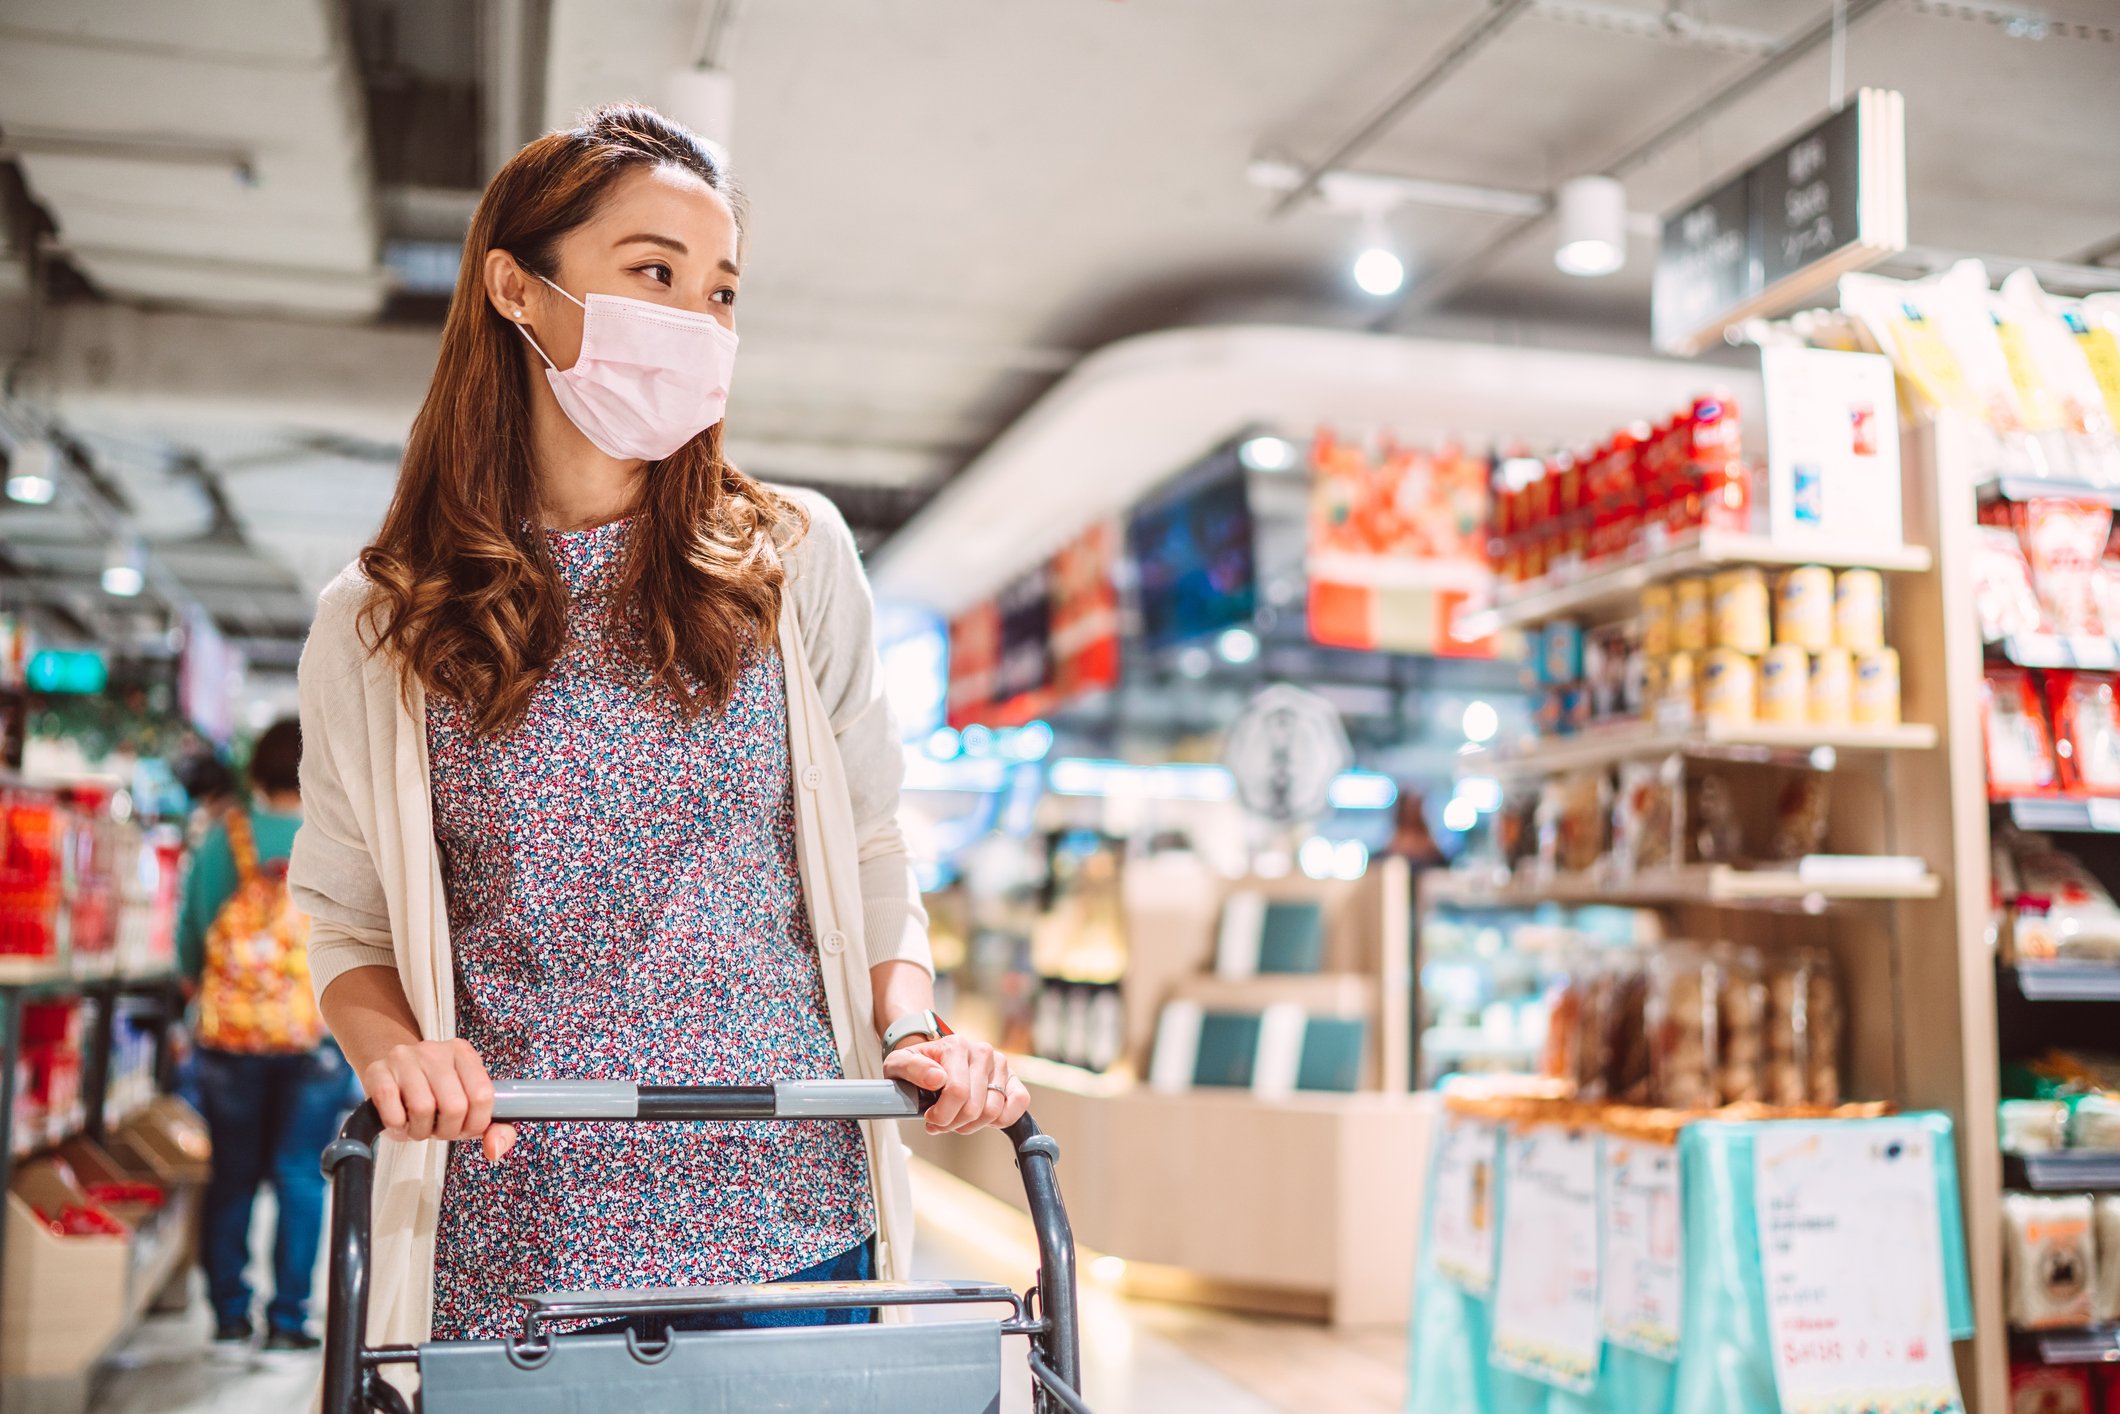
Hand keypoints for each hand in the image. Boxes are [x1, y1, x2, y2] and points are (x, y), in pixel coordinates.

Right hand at [361, 1038, 515, 1161]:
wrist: (389, 1074)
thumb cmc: (433, 1095)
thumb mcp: (467, 1107)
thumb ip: (494, 1128)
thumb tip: (495, 1149)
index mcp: (463, 1053)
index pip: (482, 1095)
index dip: (474, 1123)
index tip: (463, 1127)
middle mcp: (435, 1050)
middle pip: (454, 1105)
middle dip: (447, 1131)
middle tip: (437, 1129)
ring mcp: (404, 1058)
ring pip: (423, 1109)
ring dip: (421, 1131)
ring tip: (417, 1125)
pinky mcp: (377, 1072)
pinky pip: (393, 1112)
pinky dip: (398, 1127)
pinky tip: (399, 1120)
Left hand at [883, 1033, 1029, 1135]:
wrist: (933, 1057)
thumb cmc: (917, 1065)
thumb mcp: (899, 1064)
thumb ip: (911, 1068)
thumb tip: (937, 1078)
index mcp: (956, 1046)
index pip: (957, 1092)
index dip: (941, 1115)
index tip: (929, 1118)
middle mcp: (982, 1052)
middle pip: (974, 1107)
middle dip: (953, 1123)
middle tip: (940, 1122)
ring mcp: (1000, 1064)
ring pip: (994, 1111)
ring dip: (972, 1125)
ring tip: (956, 1120)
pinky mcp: (1012, 1077)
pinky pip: (1020, 1102)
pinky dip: (1002, 1119)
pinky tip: (982, 1119)